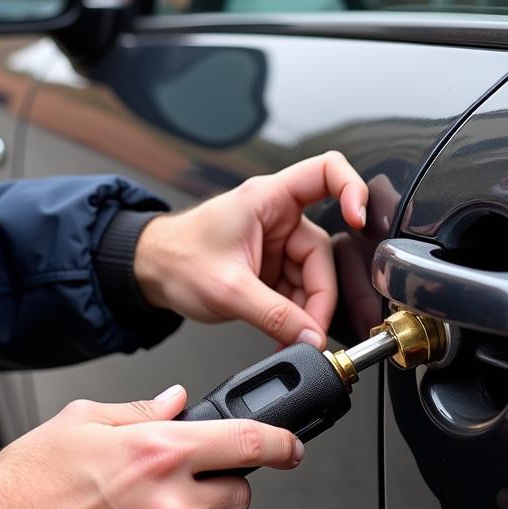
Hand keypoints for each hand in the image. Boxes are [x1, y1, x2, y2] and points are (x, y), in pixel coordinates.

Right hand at [0, 386, 302, 508]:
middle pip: (239, 496)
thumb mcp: (83, 420)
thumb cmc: (28, 482)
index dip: (280, 444)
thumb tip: (175, 402)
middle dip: (223, 485)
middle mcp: (170, 503)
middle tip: (186, 480)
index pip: (248, 443)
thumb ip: (141, 411)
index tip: (290, 447)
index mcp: (159, 452)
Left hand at [134, 151, 367, 348]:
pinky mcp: (272, 266)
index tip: (359, 221)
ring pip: (313, 276)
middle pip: (323, 250)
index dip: (352, 190)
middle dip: (319, 294)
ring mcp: (277, 243)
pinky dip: (294, 314)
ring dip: (306, 309)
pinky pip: (298, 290)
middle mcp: (277, 216)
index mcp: (267, 199)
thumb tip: (310, 337)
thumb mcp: (227, 289)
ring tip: (292, 336)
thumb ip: (273, 315)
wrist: (148, 273)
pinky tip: (285, 332)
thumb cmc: (175, 258)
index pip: (327, 171)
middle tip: (310, 330)